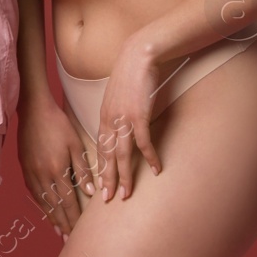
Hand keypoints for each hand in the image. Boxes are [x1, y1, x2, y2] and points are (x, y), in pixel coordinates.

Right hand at [17, 92, 92, 234]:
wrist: (33, 110)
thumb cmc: (58, 124)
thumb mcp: (75, 144)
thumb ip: (82, 169)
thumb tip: (89, 192)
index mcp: (57, 170)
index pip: (68, 201)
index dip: (74, 218)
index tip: (80, 232)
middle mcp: (41, 175)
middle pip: (54, 206)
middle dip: (63, 224)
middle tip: (69, 240)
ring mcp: (30, 172)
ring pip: (42, 201)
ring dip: (51, 218)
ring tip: (58, 231)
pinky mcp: (24, 167)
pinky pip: (33, 192)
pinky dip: (40, 204)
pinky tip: (45, 210)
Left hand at [95, 43, 165, 201]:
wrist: (138, 56)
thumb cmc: (130, 76)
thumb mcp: (117, 97)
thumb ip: (117, 114)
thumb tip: (121, 128)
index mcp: (104, 117)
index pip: (100, 149)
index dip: (101, 169)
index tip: (100, 186)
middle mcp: (110, 120)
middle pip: (107, 156)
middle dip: (107, 180)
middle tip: (107, 200)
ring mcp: (124, 119)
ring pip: (122, 154)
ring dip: (125, 176)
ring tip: (127, 194)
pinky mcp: (139, 115)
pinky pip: (144, 142)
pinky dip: (150, 157)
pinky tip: (156, 170)